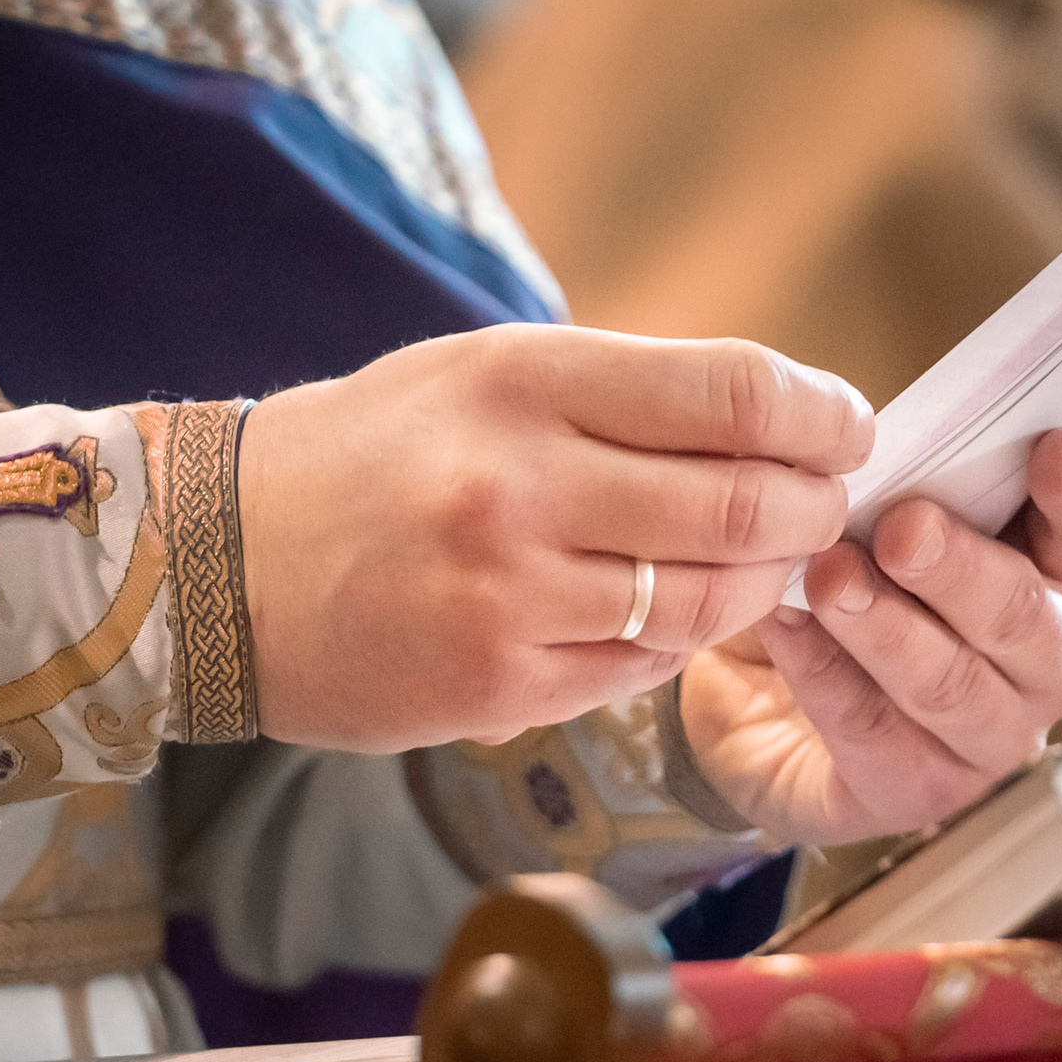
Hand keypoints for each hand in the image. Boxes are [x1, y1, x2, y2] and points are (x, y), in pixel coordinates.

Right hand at [239, 325, 869, 749]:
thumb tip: (775, 418)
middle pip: (744, 501)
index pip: (730, 389)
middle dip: (816, 507)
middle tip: (829, 506)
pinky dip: (682, 643)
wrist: (214, 562)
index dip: (819, 413)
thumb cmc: (368, 456)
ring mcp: (509, 597)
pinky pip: (642, 670)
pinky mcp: (499, 687)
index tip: (847, 428)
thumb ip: (620, 394)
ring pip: (707, 601)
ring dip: (764, 585)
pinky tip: (680, 616)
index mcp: (521, 380)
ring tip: (769, 565)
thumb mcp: (480, 374)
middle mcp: (519, 485)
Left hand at [680, 428, 1061, 845]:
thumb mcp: (880, 513)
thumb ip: (907, 480)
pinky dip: (824, 670)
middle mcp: (1050, 662)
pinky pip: (873, 729)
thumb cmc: (855, 580)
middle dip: (962, 569)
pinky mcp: (919, 789)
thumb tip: (871, 447)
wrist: (765, 699)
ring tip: (829, 578)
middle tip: (902, 527)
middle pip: (1025, 617)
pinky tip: (785, 624)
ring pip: (951, 684)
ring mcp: (993, 735)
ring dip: (887, 627)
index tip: (1051, 448)